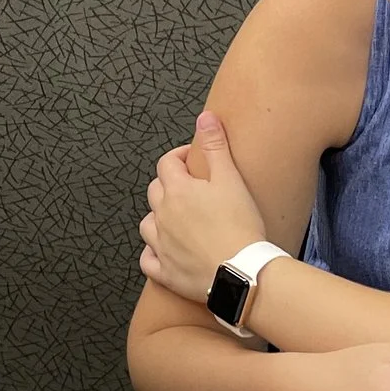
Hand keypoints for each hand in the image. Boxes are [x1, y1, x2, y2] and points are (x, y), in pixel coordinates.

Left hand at [139, 111, 268, 303]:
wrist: (241, 272)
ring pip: (147, 224)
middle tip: (191, 186)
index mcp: (177, 191)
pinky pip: (148, 260)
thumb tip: (205, 118)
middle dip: (169, 184)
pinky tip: (163, 251)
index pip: (167, 163)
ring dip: (158, 217)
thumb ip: (216, 146)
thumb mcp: (231, 179)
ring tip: (178, 217)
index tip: (194, 159)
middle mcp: (163, 216)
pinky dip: (152, 253)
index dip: (179, 156)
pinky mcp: (166, 272)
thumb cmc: (239, 227)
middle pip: (155, 191)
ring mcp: (161, 245)